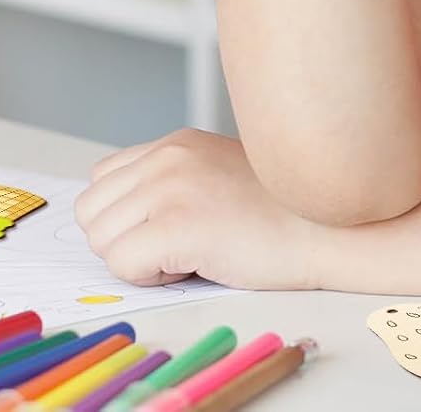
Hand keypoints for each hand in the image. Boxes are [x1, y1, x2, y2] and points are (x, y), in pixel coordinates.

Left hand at [74, 128, 330, 289]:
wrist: (328, 227)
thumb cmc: (279, 213)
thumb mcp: (216, 175)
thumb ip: (169, 180)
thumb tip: (119, 216)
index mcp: (176, 142)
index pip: (101, 181)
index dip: (126, 217)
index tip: (169, 225)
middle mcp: (168, 155)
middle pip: (91, 213)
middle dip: (124, 240)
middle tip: (179, 242)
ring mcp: (171, 186)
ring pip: (102, 242)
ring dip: (138, 259)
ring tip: (192, 249)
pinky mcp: (178, 224)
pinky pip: (122, 266)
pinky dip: (151, 277)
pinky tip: (197, 261)